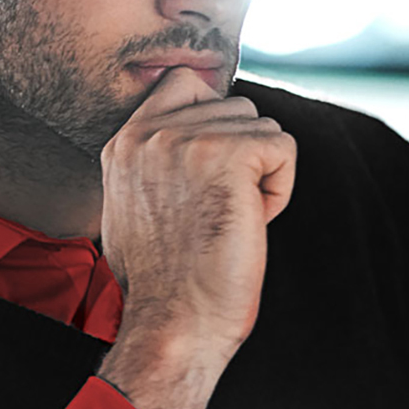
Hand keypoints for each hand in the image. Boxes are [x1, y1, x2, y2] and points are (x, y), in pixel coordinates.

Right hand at [96, 67, 295, 408]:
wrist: (173, 324)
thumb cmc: (161, 281)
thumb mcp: (133, 205)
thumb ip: (154, 162)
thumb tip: (189, 137)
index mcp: (124, 142)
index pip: (183, 83)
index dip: (214, 118)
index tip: (216, 167)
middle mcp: (150, 133)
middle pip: (234, 107)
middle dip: (242, 155)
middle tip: (221, 208)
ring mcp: (187, 140)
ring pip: (263, 128)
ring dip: (261, 174)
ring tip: (233, 218)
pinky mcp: (229, 155)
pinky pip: (284, 149)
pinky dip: (280, 189)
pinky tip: (253, 222)